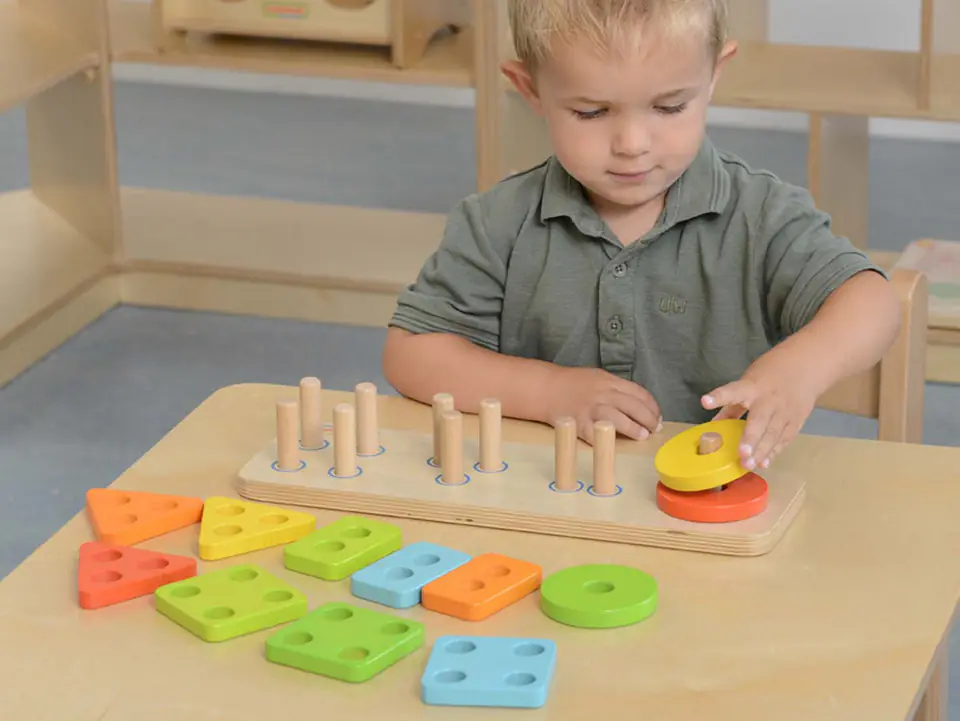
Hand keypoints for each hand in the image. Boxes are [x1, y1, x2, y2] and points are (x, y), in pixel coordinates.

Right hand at [542, 366, 660, 443]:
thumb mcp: (598, 377)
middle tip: (654, 428)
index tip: (657, 416)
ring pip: (620, 420)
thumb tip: (638, 404)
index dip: (652, 407)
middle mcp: (603, 394)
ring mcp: (592, 409)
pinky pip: (598, 434)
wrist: (546, 388)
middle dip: (649, 419)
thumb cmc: (573, 383)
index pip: (639, 394)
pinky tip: (618, 443)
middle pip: (634, 407)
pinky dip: (610, 439)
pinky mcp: (581, 424)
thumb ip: (617, 388)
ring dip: (635, 429)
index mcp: (610, 382)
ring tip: (643, 435)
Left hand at [700, 360, 816, 470]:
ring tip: (749, 465)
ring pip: (773, 433)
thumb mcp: (747, 382)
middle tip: (742, 454)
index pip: (733, 392)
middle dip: (750, 438)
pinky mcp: (796, 420)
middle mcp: (768, 400)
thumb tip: (713, 424)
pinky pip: (784, 439)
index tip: (705, 402)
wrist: (806, 366)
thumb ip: (731, 405)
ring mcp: (784, 411)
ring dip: (761, 451)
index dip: (718, 397)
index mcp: (751, 387)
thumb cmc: (770, 374)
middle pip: (759, 420)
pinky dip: (774, 452)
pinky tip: (764, 462)